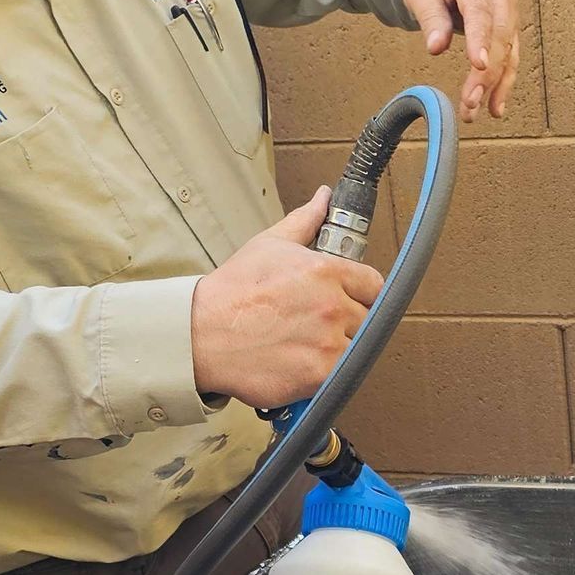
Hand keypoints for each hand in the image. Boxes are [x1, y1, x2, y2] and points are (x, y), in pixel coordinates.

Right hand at [190, 189, 382, 405]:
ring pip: (357, 349)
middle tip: (316, 323)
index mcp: (326, 271)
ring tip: (305, 343)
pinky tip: (300, 361)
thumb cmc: (232, 292)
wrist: (200, 334)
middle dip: (348, 321)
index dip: (361, 292)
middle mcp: (332, 306)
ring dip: (338, 348)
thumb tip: (323, 199)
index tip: (347, 299)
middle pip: (367, 318)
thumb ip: (306, 221)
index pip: (374, 285)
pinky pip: (341, 374)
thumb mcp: (270, 244)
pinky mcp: (319, 375)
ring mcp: (328, 343)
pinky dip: (325, 371)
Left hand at [401, 0, 521, 121]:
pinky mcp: (510, 24)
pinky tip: (495, 105)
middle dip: (486, 72)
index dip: (480, 39)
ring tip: (477, 111)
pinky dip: (504, 81)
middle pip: (499, 35)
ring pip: (509, 49)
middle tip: (469, 101)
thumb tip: (436, 48)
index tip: (478, 65)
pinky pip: (511, 55)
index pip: (480, 10)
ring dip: (496, 83)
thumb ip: (430, 15)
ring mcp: (509, 7)